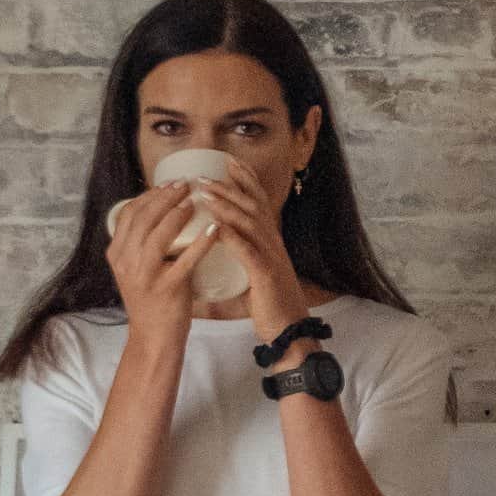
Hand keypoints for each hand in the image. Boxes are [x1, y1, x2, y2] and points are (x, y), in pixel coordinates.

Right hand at [107, 181, 220, 351]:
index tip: (169, 183)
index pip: (130, 213)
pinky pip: (186, 260)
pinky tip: (214, 229)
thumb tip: (159, 210)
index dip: (150, 194)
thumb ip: (140, 244)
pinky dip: (201, 241)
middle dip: (166, 196)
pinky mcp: (167, 289)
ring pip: (159, 234)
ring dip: (178, 213)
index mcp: (117, 254)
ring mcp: (145, 276)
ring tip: (195, 201)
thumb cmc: (150, 300)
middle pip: (144, 218)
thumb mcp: (134, 269)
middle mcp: (126, 262)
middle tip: (186, 184)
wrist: (153, 338)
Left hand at [187, 168, 311, 341]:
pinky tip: (216, 227)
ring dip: (227, 206)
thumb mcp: (254, 278)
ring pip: (250, 223)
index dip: (246, 180)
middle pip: (253, 205)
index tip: (227, 162)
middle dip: (230, 186)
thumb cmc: (271, 307)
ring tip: (205, 194)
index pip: (259, 202)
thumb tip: (212, 257)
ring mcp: (272, 257)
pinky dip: (232, 237)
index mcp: (271, 242)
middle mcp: (273, 244)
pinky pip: (248, 251)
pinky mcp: (266, 275)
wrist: (291, 333)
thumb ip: (238, 262)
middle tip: (206, 174)